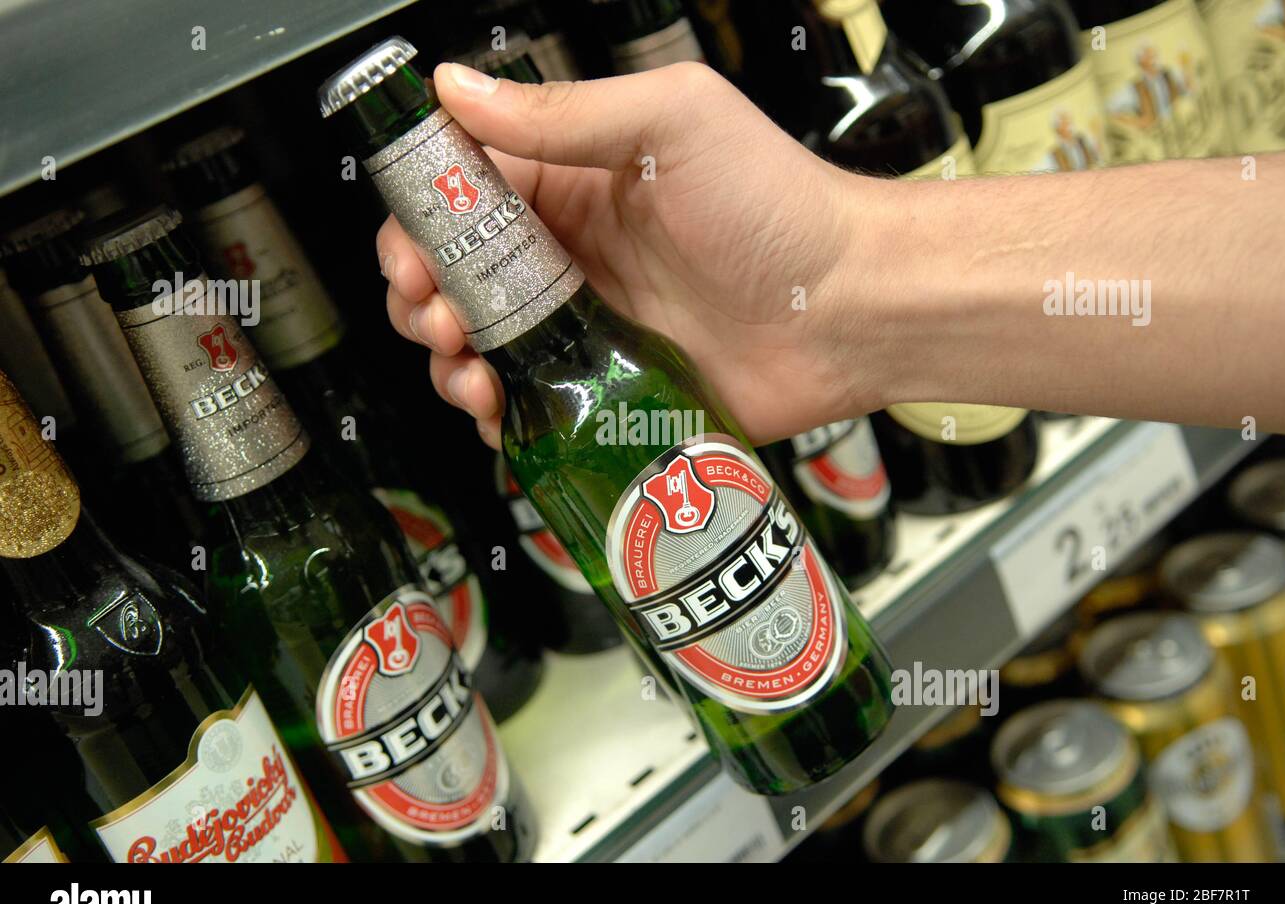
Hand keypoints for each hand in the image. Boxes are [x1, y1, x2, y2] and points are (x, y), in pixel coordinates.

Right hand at [379, 61, 890, 447]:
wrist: (851, 309)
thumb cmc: (779, 207)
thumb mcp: (672, 124)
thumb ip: (564, 114)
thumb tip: (456, 87)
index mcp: (576, 182)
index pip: (464, 193)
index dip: (418, 220)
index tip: (408, 250)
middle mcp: (572, 255)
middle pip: (457, 275)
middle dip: (421, 295)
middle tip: (433, 312)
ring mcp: (587, 329)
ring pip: (481, 345)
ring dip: (447, 357)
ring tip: (464, 365)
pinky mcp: (608, 393)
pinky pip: (531, 406)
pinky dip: (496, 412)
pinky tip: (496, 408)